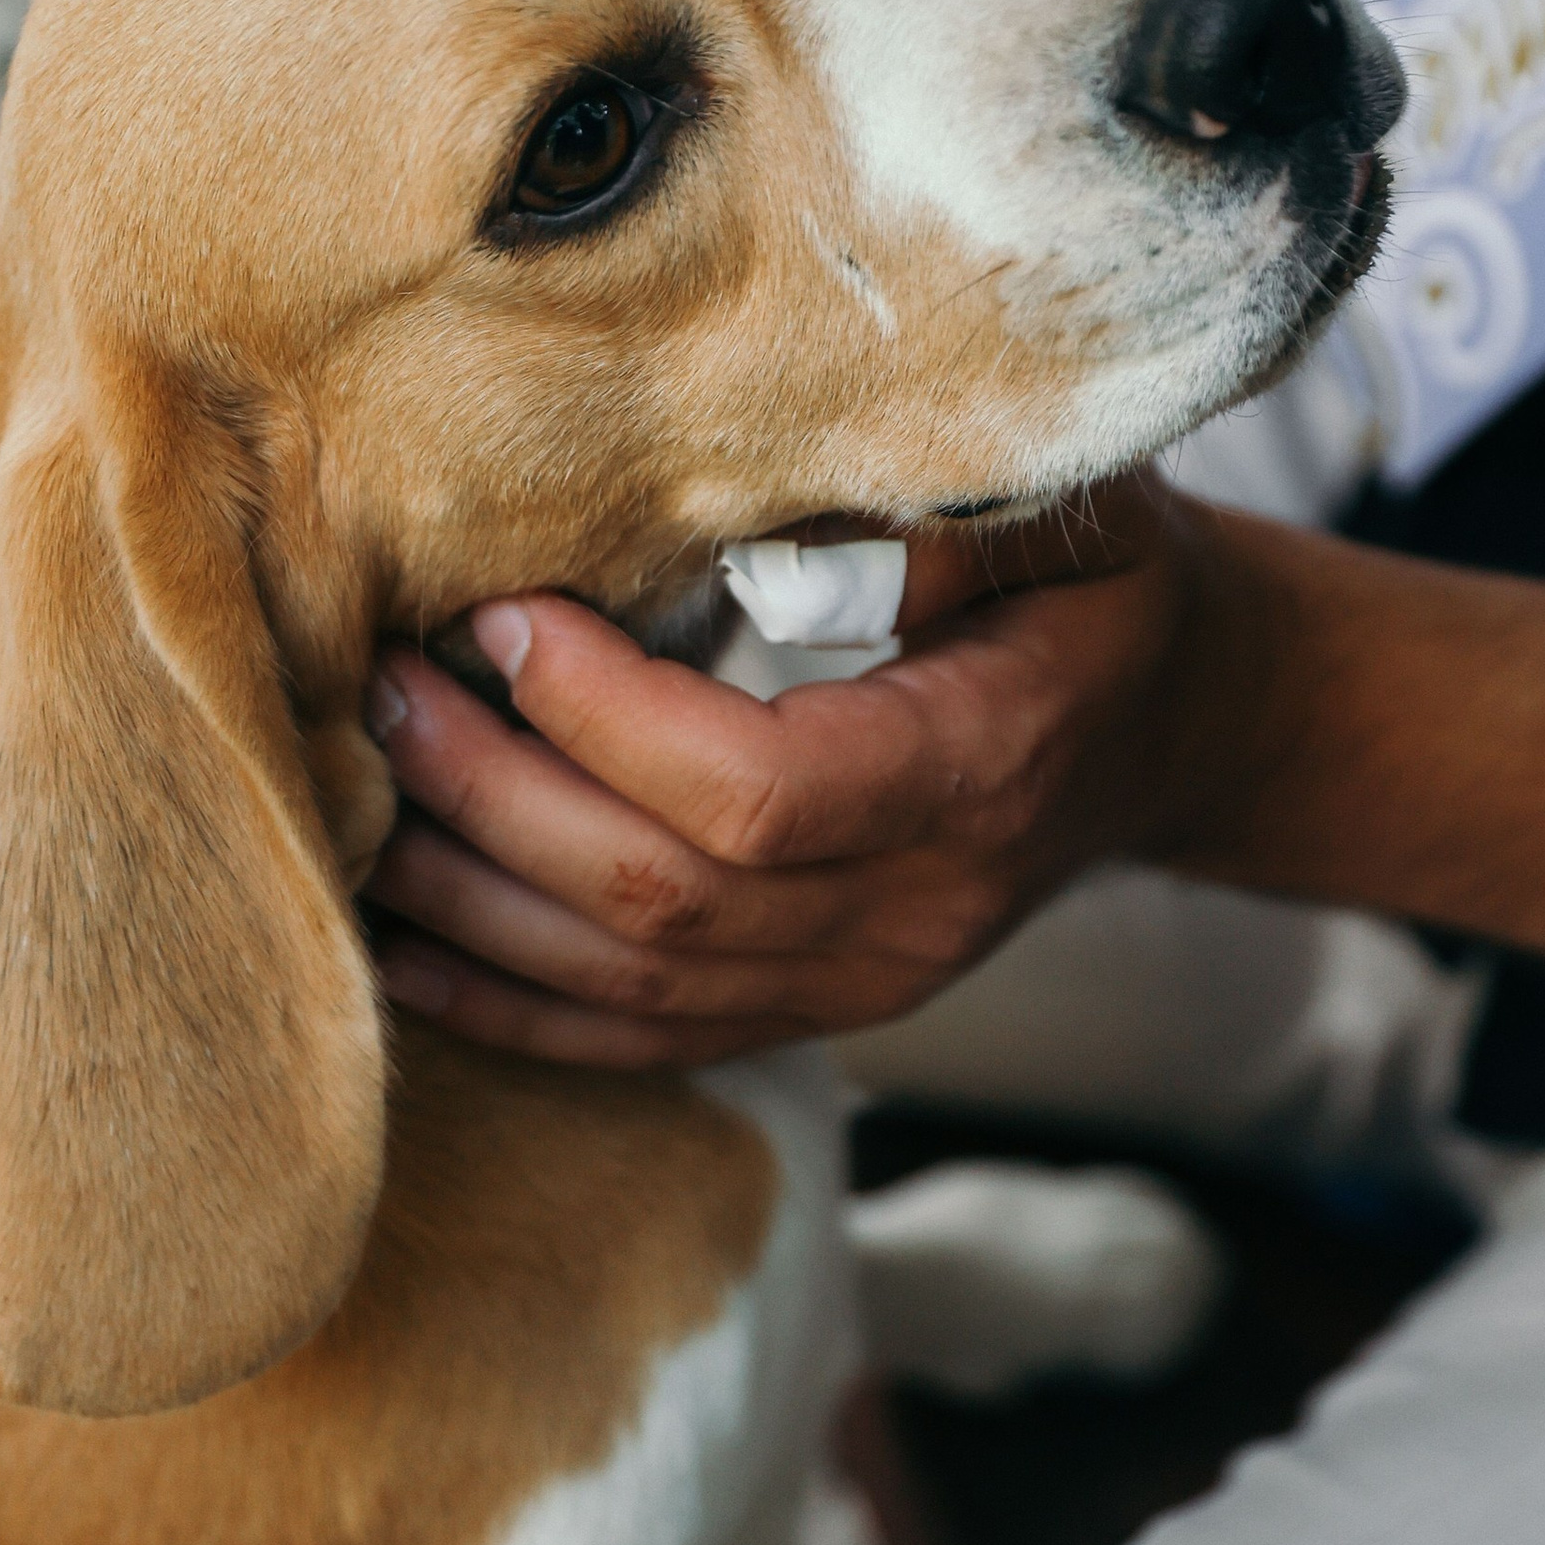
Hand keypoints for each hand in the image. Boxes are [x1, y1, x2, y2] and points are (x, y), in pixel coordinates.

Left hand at [362, 481, 1218, 1063]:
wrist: (1179, 722)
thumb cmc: (1105, 585)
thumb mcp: (1069, 505)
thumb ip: (936, 506)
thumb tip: (768, 502)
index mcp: (985, 768)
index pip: (762, 794)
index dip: (608, 718)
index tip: (511, 615)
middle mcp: (921, 908)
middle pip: (665, 896)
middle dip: (495, 793)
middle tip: (386, 683)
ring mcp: (868, 982)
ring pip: (630, 986)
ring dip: (473, 896)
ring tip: (365, 788)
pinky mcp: (819, 1013)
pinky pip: (641, 1042)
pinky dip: (508, 1000)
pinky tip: (403, 940)